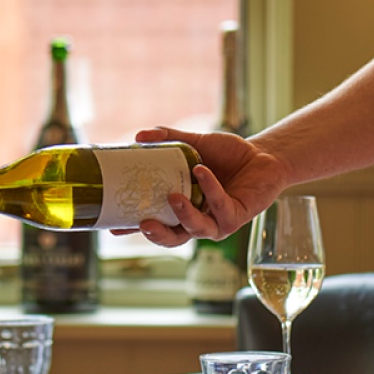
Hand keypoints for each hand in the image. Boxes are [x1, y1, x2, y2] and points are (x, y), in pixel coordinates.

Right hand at [132, 126, 288, 246]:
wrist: (262, 156)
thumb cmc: (226, 156)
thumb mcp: (194, 145)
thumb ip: (168, 140)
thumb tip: (140, 134)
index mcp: (181, 209)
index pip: (153, 223)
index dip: (132, 229)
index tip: (111, 228)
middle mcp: (197, 220)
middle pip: (173, 238)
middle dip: (157, 234)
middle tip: (143, 223)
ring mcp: (217, 221)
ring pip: (196, 229)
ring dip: (184, 215)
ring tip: (174, 197)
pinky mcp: (236, 216)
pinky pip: (219, 205)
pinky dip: (210, 187)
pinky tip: (201, 170)